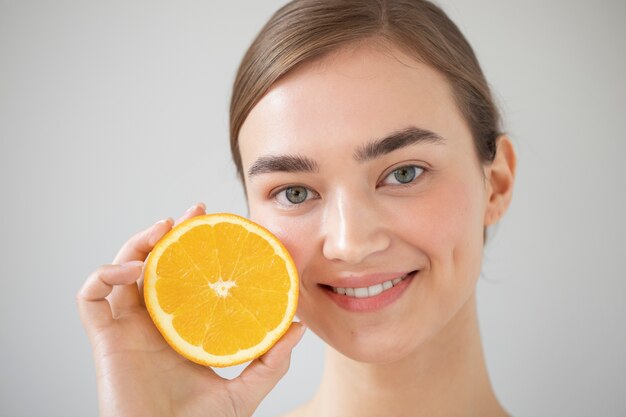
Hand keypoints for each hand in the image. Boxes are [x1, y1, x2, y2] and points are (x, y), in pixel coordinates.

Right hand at [77, 203, 305, 416]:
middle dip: (167, 233)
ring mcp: (126, 329)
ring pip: (118, 271)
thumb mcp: (245, 391)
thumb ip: (271, 362)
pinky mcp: (104, 340)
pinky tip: (133, 269)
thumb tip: (298, 327)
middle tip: (194, 212)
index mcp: (181, 328)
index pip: (184, 277)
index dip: (196, 249)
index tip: (217, 225)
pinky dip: (104, 274)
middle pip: (151, 265)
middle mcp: (152, 324)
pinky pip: (89, 297)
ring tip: (164, 229)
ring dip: (137, 244)